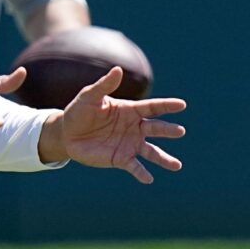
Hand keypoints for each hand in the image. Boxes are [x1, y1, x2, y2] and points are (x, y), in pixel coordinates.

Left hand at [37, 68, 186, 183]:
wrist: (67, 134)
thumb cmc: (79, 111)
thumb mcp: (89, 96)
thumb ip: (104, 85)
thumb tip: (118, 69)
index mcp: (130, 110)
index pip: (152, 107)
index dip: (167, 106)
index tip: (182, 105)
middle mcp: (135, 128)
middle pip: (155, 128)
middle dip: (168, 130)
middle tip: (180, 131)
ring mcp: (129, 144)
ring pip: (151, 152)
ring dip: (164, 159)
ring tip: (176, 165)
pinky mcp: (120, 159)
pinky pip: (134, 167)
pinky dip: (142, 173)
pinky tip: (149, 179)